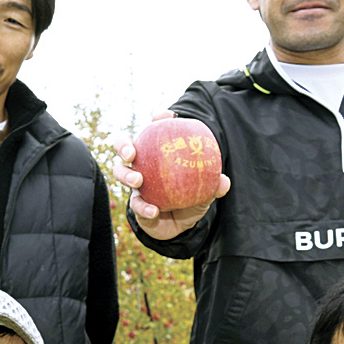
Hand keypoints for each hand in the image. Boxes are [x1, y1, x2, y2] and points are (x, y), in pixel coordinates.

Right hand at [113, 111, 229, 240]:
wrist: (180, 227)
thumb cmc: (191, 200)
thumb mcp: (205, 193)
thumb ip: (213, 186)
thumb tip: (223, 181)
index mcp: (158, 154)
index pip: (155, 131)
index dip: (157, 120)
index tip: (165, 116)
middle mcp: (143, 166)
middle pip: (124, 148)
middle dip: (123, 146)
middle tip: (131, 152)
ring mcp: (136, 185)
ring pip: (120, 173)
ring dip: (126, 175)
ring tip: (137, 180)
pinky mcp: (136, 205)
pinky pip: (136, 205)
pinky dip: (144, 207)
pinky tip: (153, 211)